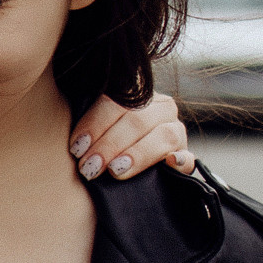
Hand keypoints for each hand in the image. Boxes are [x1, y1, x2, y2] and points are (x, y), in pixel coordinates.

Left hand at [70, 88, 194, 182]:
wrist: (126, 162)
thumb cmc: (102, 142)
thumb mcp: (96, 126)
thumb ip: (89, 122)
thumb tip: (74, 140)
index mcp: (138, 92)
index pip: (117, 100)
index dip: (96, 123)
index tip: (77, 146)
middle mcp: (161, 107)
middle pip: (137, 120)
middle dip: (109, 145)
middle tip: (90, 166)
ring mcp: (176, 130)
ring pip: (163, 136)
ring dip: (138, 154)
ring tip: (116, 170)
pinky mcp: (184, 158)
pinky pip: (188, 158)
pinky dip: (180, 161)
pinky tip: (169, 164)